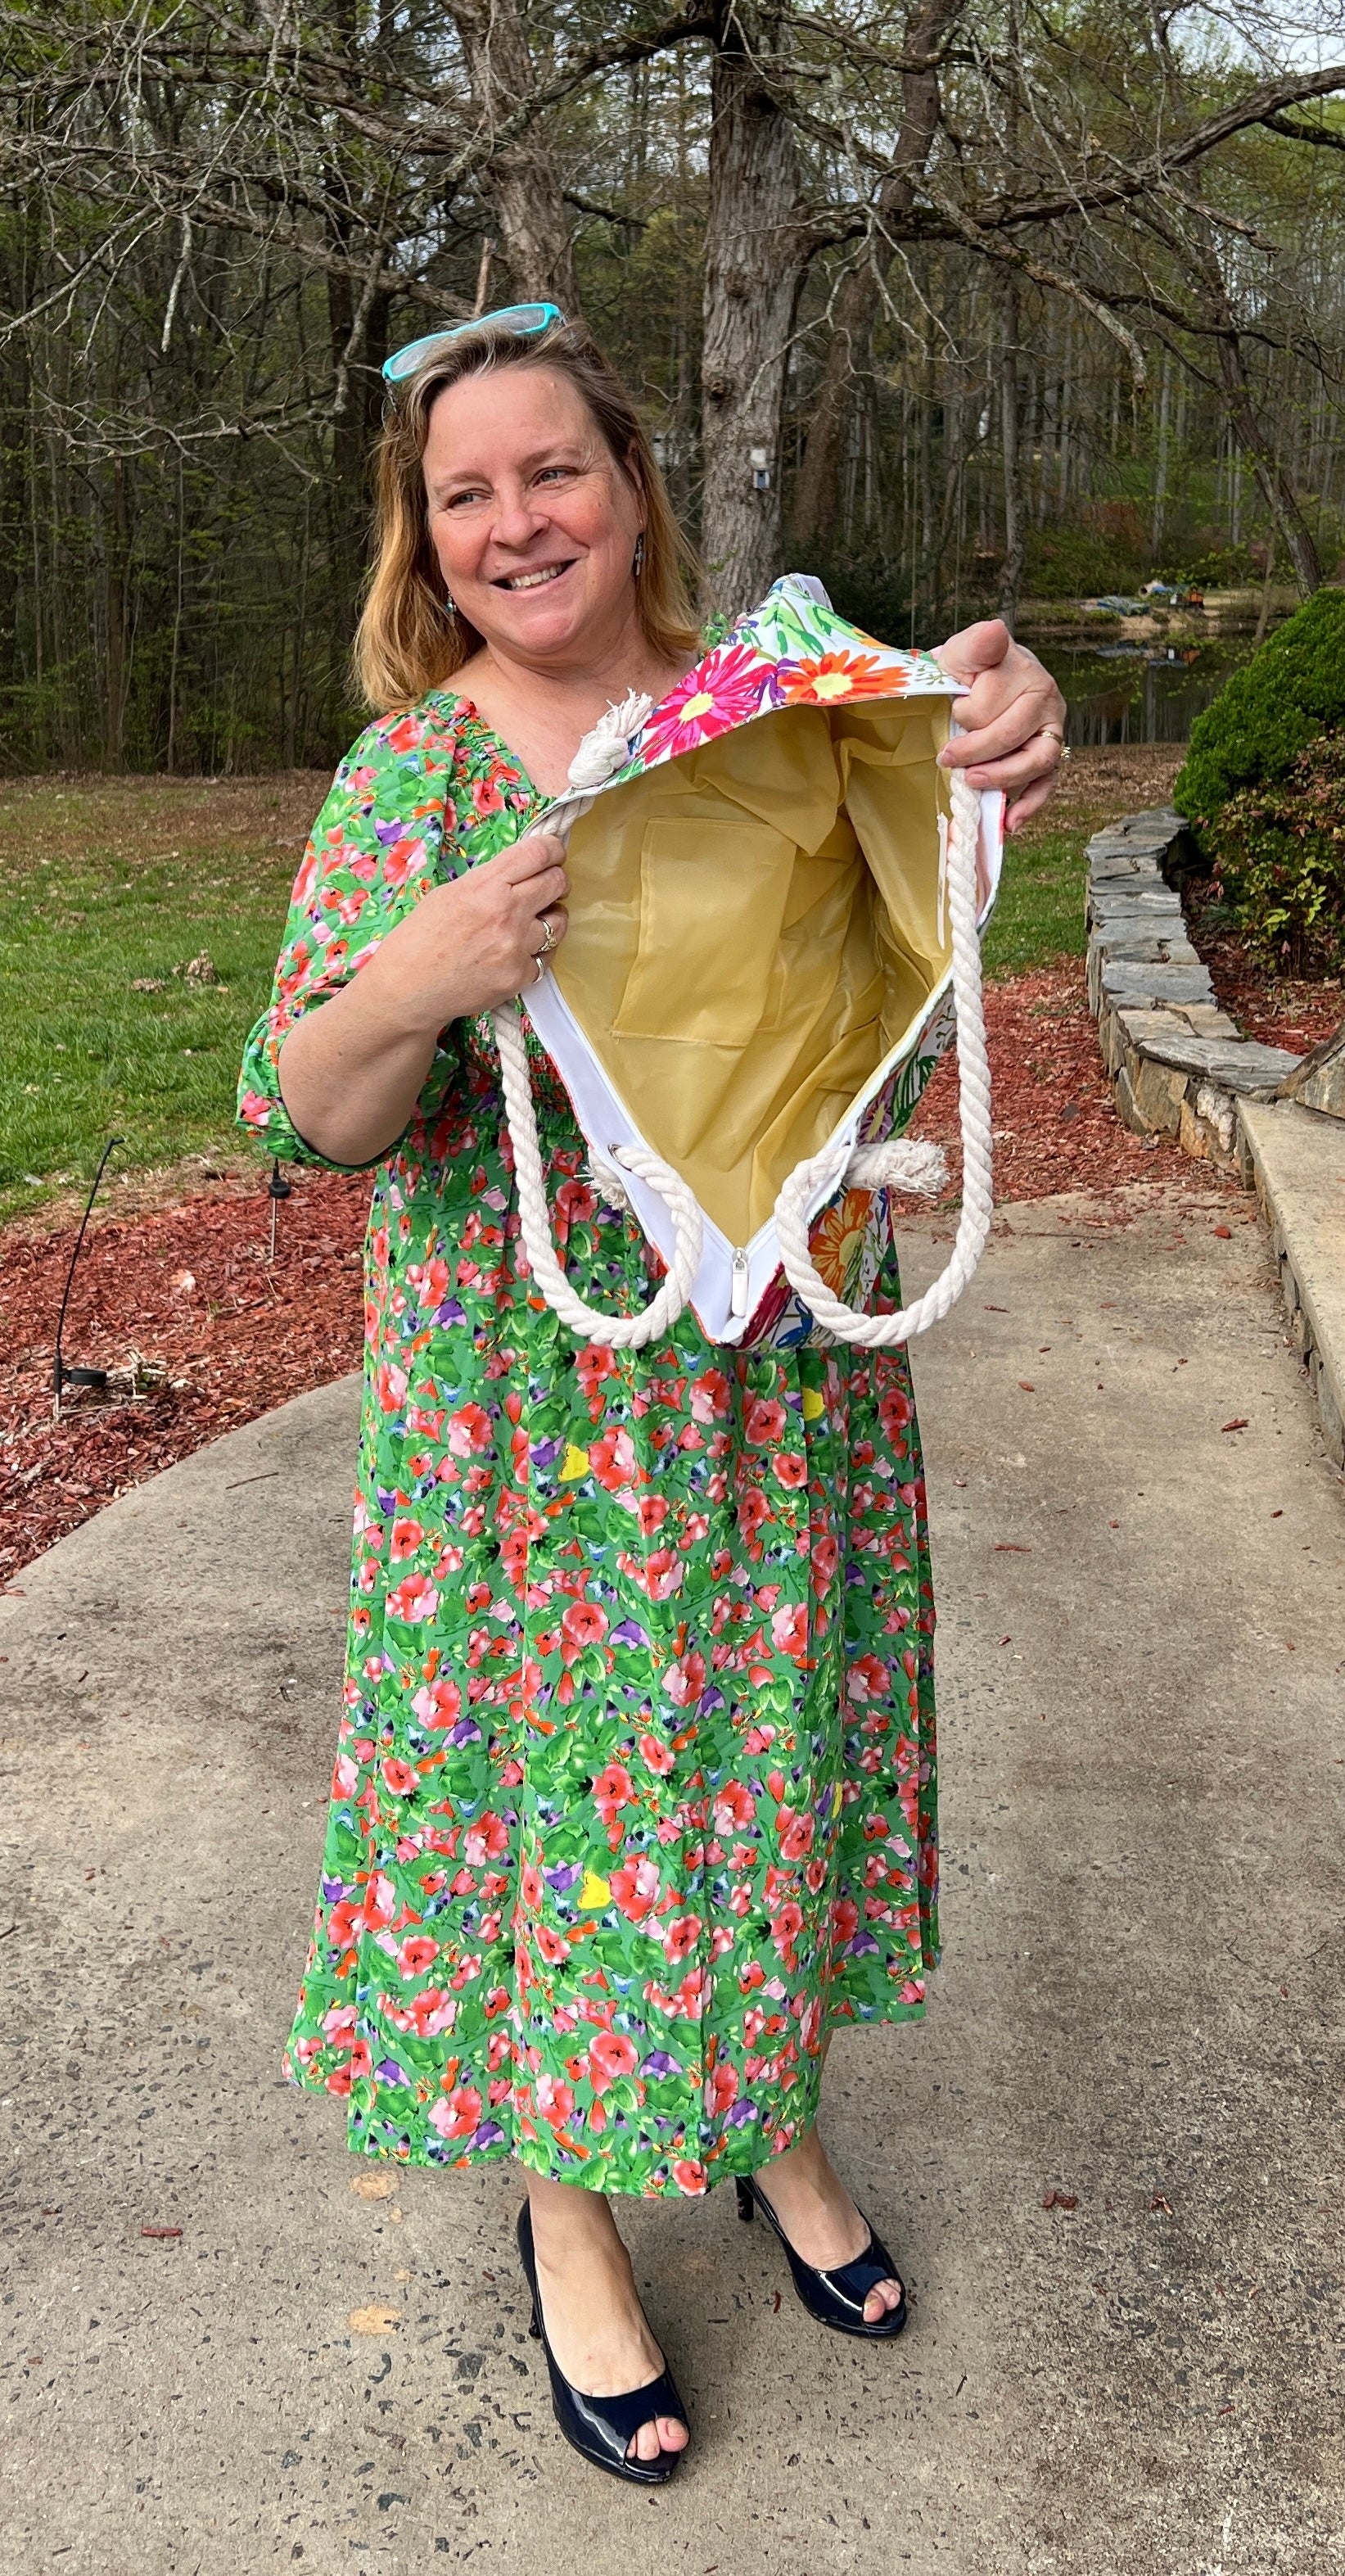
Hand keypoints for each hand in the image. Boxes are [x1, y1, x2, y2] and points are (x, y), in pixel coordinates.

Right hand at [378, 826, 568, 1027]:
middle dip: (556, 881)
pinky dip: (537, 952)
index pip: (539, 853)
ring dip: (551, 918)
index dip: (553, 850)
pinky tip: (517, 952)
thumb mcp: (449, 894)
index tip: (554, 854)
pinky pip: (547, 956)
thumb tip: (519, 873)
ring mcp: (517, 947)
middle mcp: (507, 913)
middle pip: (558, 883)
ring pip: (560, 921)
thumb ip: (488, 882)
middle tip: (546, 888)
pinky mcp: (521, 976)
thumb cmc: (419, 939)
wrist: (407, 989)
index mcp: (486, 886)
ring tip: (532, 923)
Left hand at [931, 620, 1067, 833]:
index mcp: (1027, 673)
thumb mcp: (963, 650)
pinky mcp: (1049, 757)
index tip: (952, 709)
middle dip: (976, 751)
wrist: (981, 679)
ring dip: (1003, 778)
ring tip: (972, 783)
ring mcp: (1052, 731)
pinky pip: (1047, 785)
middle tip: (947, 758)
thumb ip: (976, 643)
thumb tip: (995, 631)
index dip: (965, 714)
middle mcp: (1047, 701)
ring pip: (1036, 762)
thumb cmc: (970, 668)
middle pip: (1013, 736)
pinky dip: (1030, 806)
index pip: (992, 706)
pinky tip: (1010, 823)